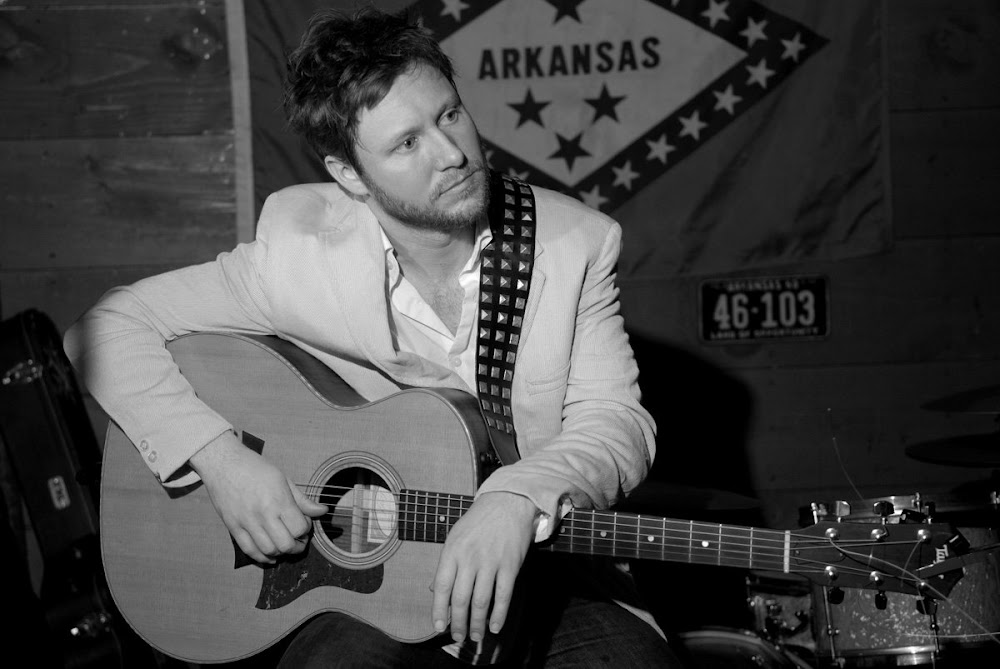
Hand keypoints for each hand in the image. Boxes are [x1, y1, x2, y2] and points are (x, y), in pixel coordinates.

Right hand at [189, 432, 327, 563]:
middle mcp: (262, 514)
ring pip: (268, 551)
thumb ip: (303, 500)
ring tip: (285, 546)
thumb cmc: (255, 468)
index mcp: (278, 500)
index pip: (299, 527)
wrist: (224, 463)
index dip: (306, 529)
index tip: (304, 523)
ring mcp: (246, 522)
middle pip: (285, 544)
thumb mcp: (284, 479)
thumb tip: (322, 511)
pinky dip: (262, 558)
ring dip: (281, 553)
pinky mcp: (233, 527)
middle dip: (297, 546)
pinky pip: (249, 550)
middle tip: (299, 540)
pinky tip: (270, 555)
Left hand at [431, 491, 536, 642]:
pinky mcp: (510, 565)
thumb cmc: (479, 520)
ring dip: (477, 623)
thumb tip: (433, 590)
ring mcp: (491, 562)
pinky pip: (503, 596)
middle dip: (458, 623)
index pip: (441, 587)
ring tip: (475, 636)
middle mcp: (470, 558)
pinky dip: (499, 614)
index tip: (438, 627)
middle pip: (460, 599)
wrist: (509, 501)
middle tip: (458, 637)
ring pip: (481, 601)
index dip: (438, 610)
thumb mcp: (455, 536)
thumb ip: (446, 564)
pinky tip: (494, 626)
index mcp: (452, 550)